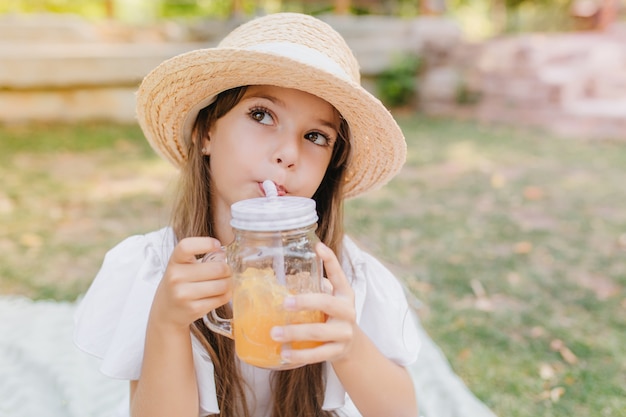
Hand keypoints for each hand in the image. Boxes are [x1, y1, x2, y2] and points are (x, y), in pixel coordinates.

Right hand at [150, 237, 232, 329]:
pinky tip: (220, 293)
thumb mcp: (182, 267)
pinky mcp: (194, 309)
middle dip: (227, 269)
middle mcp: (176, 277)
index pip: (187, 246)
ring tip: (223, 282)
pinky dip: (226, 294)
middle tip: (226, 271)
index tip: (217, 245)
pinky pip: (222, 298)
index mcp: (174, 262)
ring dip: (228, 282)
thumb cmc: (178, 284)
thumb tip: (222, 254)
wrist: (165, 312)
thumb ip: (201, 258)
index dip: (205, 243)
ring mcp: (184, 294)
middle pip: (217, 268)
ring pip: (223, 285)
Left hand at [270, 242, 355, 364]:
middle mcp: (348, 312)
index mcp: (345, 294)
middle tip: (284, 304)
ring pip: (319, 333)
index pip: (339, 275)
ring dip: (295, 333)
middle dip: (305, 302)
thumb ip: (312, 289)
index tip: (318, 246)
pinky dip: (299, 355)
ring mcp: (344, 333)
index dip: (330, 261)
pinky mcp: (338, 352)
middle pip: (327, 304)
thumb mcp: (328, 300)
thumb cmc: (331, 317)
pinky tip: (284, 354)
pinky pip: (317, 355)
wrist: (351, 347)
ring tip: (274, 333)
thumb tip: (280, 275)